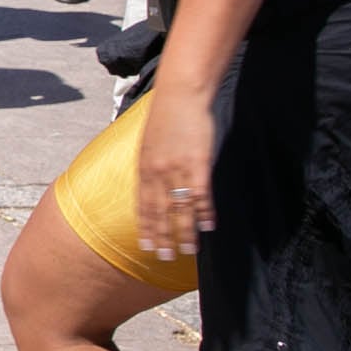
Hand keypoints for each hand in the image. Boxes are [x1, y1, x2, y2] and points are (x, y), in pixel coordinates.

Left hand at [133, 89, 217, 260]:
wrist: (181, 93)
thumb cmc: (167, 116)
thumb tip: (152, 181)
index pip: (142, 205)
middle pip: (159, 212)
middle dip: (161, 237)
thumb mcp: (149, 141)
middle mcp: (157, 171)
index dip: (145, 227)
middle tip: (164, 258)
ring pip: (180, 208)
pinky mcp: (198, 162)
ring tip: (187, 251)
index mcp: (144, 167)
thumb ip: (151, 164)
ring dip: (184, 231)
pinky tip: (208, 227)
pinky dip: (204, 212)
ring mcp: (177, 168)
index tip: (146, 246)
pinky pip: (200, 194)